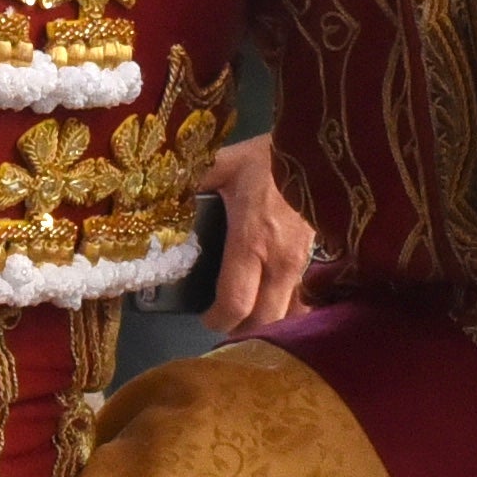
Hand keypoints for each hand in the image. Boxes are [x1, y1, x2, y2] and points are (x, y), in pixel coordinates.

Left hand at [195, 134, 314, 333]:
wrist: (318, 148)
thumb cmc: (268, 157)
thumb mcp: (223, 164)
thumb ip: (190, 183)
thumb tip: (157, 195)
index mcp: (251, 241)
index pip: (236, 302)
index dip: (217, 319)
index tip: (205, 317)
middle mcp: (280, 261)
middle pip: (264, 321)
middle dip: (242, 329)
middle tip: (225, 319)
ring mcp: (304, 263)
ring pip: (288, 315)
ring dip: (267, 322)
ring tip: (249, 314)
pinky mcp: (318, 258)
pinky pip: (305, 298)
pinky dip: (290, 308)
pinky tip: (277, 301)